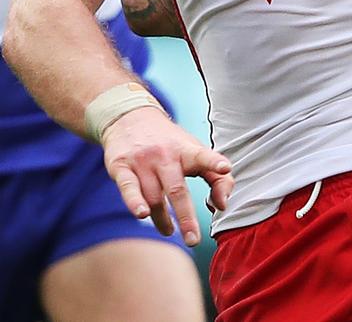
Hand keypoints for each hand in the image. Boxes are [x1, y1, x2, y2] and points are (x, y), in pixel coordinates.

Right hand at [102, 107, 232, 245]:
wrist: (130, 117)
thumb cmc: (170, 143)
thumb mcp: (195, 151)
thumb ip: (216, 178)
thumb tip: (222, 205)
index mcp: (186, 150)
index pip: (202, 156)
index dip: (214, 162)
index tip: (225, 167)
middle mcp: (165, 154)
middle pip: (177, 189)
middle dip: (186, 217)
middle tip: (194, 240)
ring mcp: (142, 160)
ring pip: (154, 196)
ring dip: (162, 219)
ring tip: (169, 231)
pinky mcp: (121, 166)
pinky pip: (128, 187)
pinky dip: (134, 202)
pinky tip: (142, 215)